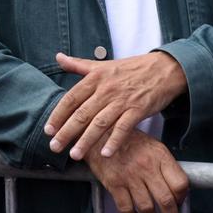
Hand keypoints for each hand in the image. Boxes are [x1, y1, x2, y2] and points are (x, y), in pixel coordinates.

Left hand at [45, 51, 186, 159]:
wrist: (164, 68)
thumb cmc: (131, 68)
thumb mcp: (102, 64)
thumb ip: (78, 64)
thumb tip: (57, 57)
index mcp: (94, 78)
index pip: (71, 99)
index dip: (58, 115)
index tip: (48, 130)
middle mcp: (105, 89)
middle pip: (81, 114)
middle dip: (66, 132)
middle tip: (54, 147)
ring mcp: (122, 100)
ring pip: (99, 123)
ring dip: (86, 140)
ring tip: (74, 154)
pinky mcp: (138, 109)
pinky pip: (123, 128)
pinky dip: (114, 141)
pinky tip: (105, 154)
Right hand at [85, 130, 188, 212]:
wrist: (98, 133)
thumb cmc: (127, 140)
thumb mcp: (152, 145)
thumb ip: (165, 164)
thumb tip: (176, 189)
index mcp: (159, 155)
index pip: (180, 184)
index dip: (182, 198)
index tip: (178, 203)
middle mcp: (146, 166)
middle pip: (166, 201)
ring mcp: (129, 176)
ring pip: (147, 208)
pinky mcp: (113, 183)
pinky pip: (126, 208)